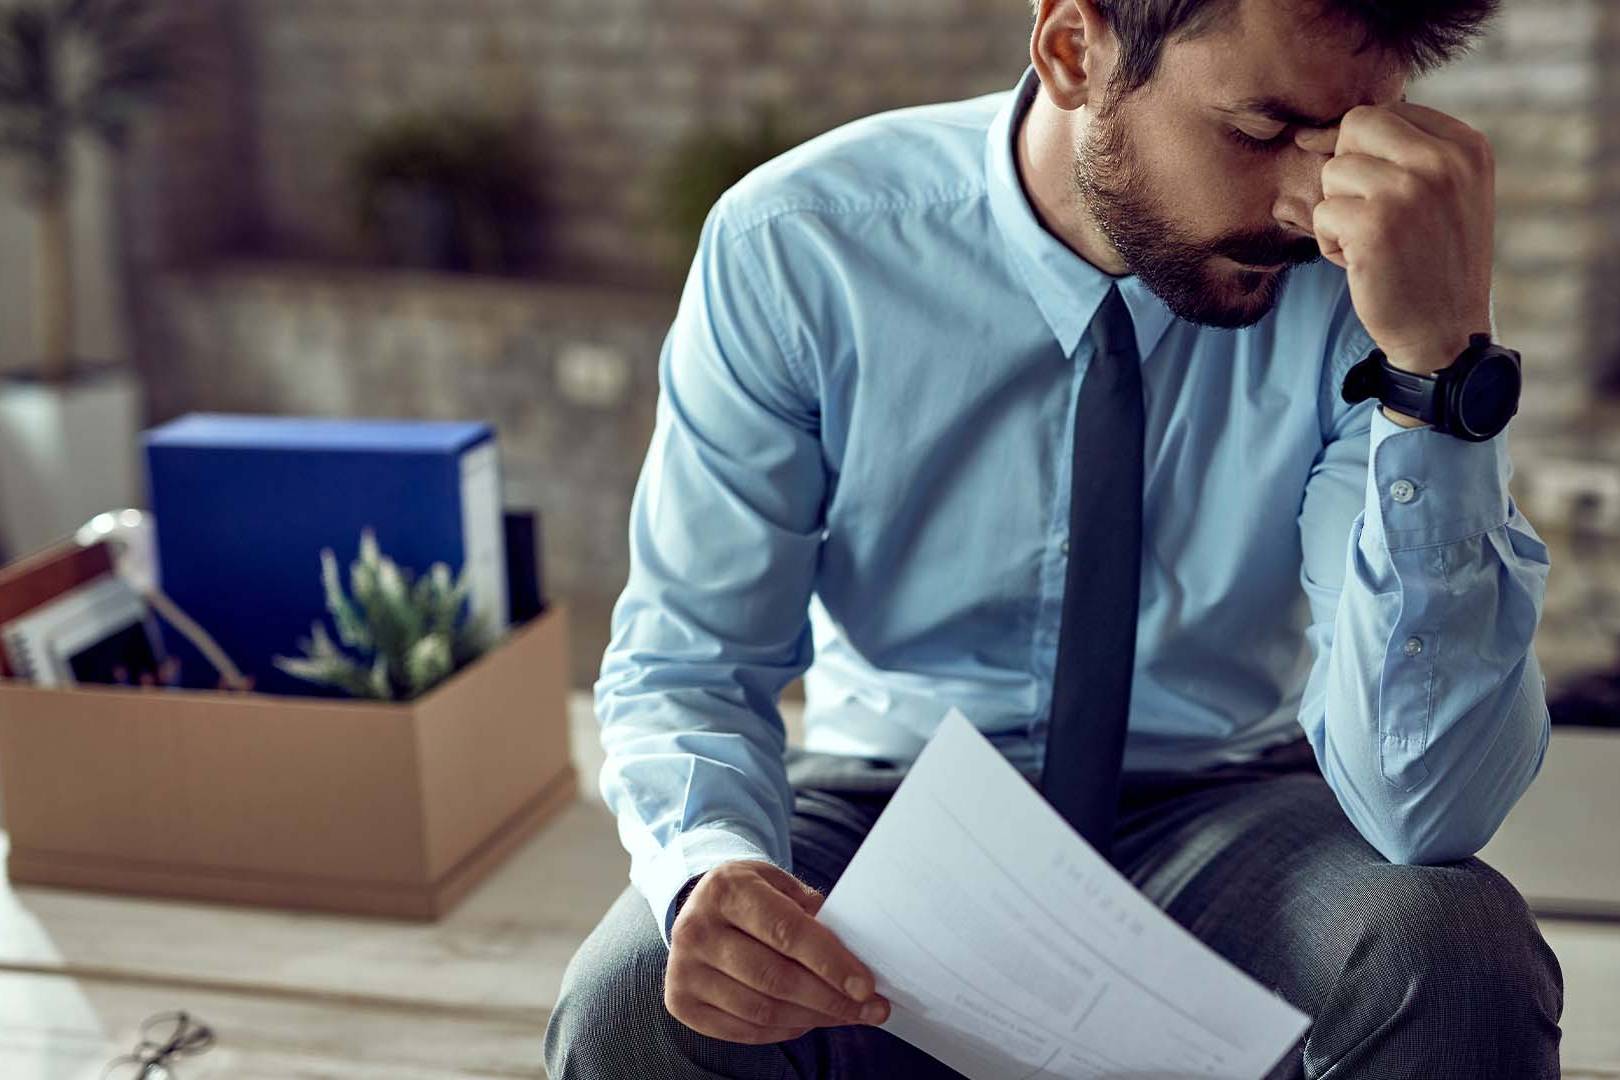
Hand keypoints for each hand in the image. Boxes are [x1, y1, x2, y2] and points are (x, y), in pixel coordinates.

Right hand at [665, 860, 891, 1044]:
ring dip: (814, 1019)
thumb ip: (811, 912)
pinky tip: (810, 1021)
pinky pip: (744, 1030)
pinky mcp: (681, 1002)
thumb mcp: (778, 883)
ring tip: (847, 1016)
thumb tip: (855, 956)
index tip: (866, 986)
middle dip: (831, 999)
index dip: (830, 963)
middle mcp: (697, 930)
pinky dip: (784, 1030)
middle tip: (870, 1009)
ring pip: (762, 1011)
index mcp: (725, 890)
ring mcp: (684, 970)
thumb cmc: (749, 895)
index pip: (786, 932)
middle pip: (775, 978)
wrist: (695, 908)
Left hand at [1298, 101, 1494, 375]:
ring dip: (1338, 212)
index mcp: (1467, 146)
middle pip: (1356, 125)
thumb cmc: (1432, 261)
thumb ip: (1401, 153)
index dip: (1365, 152)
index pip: (1388, 111)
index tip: (1380, 194)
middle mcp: (1445, 160)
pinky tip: (1362, 263)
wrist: (1445, 333)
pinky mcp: (1376, 224)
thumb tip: (1309, 132)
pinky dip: (1331, 243)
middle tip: (1368, 212)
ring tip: (1372, 242)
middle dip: (1347, 170)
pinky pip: (1322, 213)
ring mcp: (1411, 189)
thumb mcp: (1442, 194)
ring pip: (1333, 171)